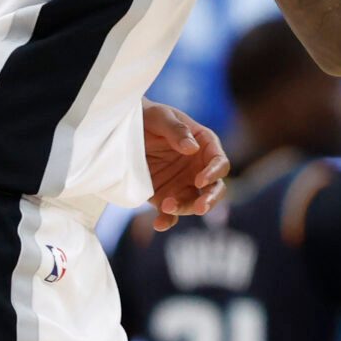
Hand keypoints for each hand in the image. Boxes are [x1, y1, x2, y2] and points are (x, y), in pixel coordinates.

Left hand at [141, 101, 229, 231]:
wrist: (120, 129)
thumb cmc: (147, 117)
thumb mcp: (160, 116)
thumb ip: (177, 130)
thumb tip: (192, 149)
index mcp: (204, 145)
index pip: (219, 162)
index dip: (214, 173)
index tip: (200, 181)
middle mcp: (198, 167)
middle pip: (215, 188)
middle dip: (210, 200)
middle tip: (200, 207)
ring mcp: (183, 184)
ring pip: (194, 203)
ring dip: (185, 208)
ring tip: (166, 206)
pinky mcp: (165, 196)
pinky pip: (170, 213)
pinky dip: (167, 220)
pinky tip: (159, 224)